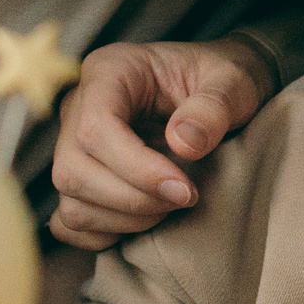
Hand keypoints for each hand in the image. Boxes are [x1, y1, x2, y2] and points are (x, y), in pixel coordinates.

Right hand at [47, 39, 269, 247]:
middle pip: (72, 169)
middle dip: (132, 198)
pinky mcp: (81, 177)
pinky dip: (105, 232)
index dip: (136, 167)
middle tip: (185, 197)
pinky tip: (147, 218)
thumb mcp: (234, 82)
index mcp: (110, 71)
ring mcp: (73, 144)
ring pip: (69, 199)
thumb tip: (183, 144)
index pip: (95, 126)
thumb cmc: (223, 81)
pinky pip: (69, 221)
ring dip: (123, 217)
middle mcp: (80, 106)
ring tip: (171, 205)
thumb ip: (214, 107)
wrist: (220, 91)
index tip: (184, 188)